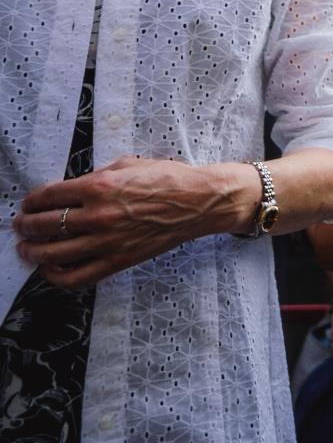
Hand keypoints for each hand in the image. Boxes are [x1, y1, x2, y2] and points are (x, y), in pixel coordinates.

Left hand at [14, 157, 252, 288]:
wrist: (200, 202)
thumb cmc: (169, 179)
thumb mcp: (128, 165)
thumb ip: (95, 176)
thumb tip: (69, 191)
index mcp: (100, 185)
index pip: (47, 196)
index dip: (31, 200)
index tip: (28, 203)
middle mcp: (99, 215)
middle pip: (43, 225)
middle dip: (25, 225)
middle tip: (21, 225)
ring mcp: (107, 241)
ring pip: (51, 253)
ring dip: (31, 251)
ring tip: (27, 248)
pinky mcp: (117, 261)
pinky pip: (75, 277)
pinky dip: (55, 276)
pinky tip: (49, 268)